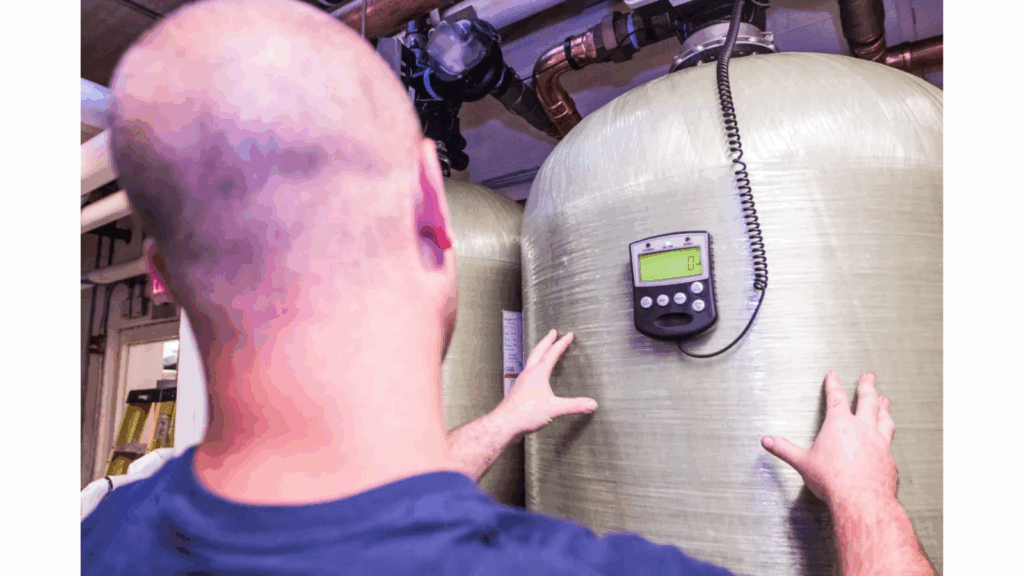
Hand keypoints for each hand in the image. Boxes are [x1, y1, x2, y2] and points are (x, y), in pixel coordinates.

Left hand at [493, 329, 597, 435]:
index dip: (562, 343)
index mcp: (538, 373)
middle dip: (547, 341)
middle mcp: (529, 373)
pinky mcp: (519, 389)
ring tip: (544, 348)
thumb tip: (593, 404)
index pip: (552, 354)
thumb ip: (574, 405)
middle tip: (553, 332)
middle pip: (538, 351)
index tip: (569, 334)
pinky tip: (536, 372)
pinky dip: (534, 364)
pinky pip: (528, 370)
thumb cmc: (527, 413)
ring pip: (531, 360)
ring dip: (539, 350)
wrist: (504, 423)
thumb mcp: (554, 409)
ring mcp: (522, 380)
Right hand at [761, 372, 897, 506]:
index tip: (834, 375)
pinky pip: (890, 442)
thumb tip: (768, 441)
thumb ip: (784, 449)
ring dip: (883, 407)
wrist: (861, 500)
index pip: (836, 397)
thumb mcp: (802, 462)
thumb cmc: (832, 480)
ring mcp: (879, 442)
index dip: (834, 384)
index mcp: (840, 424)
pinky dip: (888, 435)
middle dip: (866, 386)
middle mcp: (862, 428)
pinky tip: (888, 438)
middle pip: (867, 400)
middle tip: (868, 377)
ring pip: (884, 418)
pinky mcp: (889, 459)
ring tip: (885, 400)